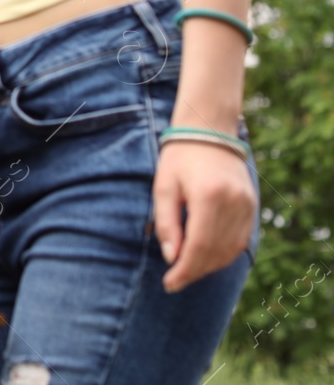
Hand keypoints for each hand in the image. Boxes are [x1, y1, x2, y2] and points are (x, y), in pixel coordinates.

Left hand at [152, 140, 256, 291]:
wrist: (209, 131)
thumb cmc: (179, 158)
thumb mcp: (163, 187)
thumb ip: (167, 223)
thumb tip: (172, 258)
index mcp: (209, 197)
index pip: (199, 246)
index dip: (185, 270)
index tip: (169, 284)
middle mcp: (234, 203)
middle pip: (216, 252)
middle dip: (194, 271)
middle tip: (174, 282)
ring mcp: (247, 205)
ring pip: (230, 250)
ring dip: (208, 266)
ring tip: (186, 272)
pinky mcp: (252, 206)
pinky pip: (240, 241)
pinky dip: (223, 254)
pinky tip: (205, 259)